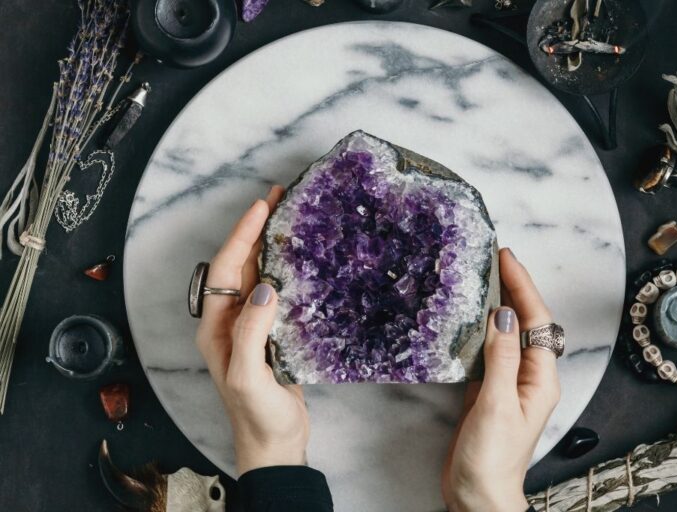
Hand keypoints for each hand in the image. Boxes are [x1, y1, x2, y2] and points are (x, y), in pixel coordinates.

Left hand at [195, 186, 309, 475]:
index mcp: (216, 325)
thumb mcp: (248, 374)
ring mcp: (250, 324)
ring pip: (256, 273)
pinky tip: (299, 257)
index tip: (261, 206)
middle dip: (254, 229)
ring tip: (287, 216)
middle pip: (238, 264)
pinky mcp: (271, 332)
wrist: (274, 441)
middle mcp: (229, 319)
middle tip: (277, 198)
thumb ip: (252, 331)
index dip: (243, 234)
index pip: (225, 268)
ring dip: (269, 243)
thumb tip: (265, 287)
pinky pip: (274, 290)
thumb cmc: (256, 413)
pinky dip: (284, 267)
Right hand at [442, 248, 560, 511]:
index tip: (506, 259)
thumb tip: (504, 315)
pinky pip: (491, 348)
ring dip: (500, 303)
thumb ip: (502, 358)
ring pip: (508, 332)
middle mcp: (530, 376)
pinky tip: (472, 316)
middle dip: (515, 288)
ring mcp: (510, 382)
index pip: (536, 320)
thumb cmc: (492, 458)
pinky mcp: (490, 389)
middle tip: (496, 258)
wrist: (478, 494)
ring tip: (486, 276)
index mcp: (541, 378)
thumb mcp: (498, 404)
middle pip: (526, 321)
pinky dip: (483, 327)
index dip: (523, 286)